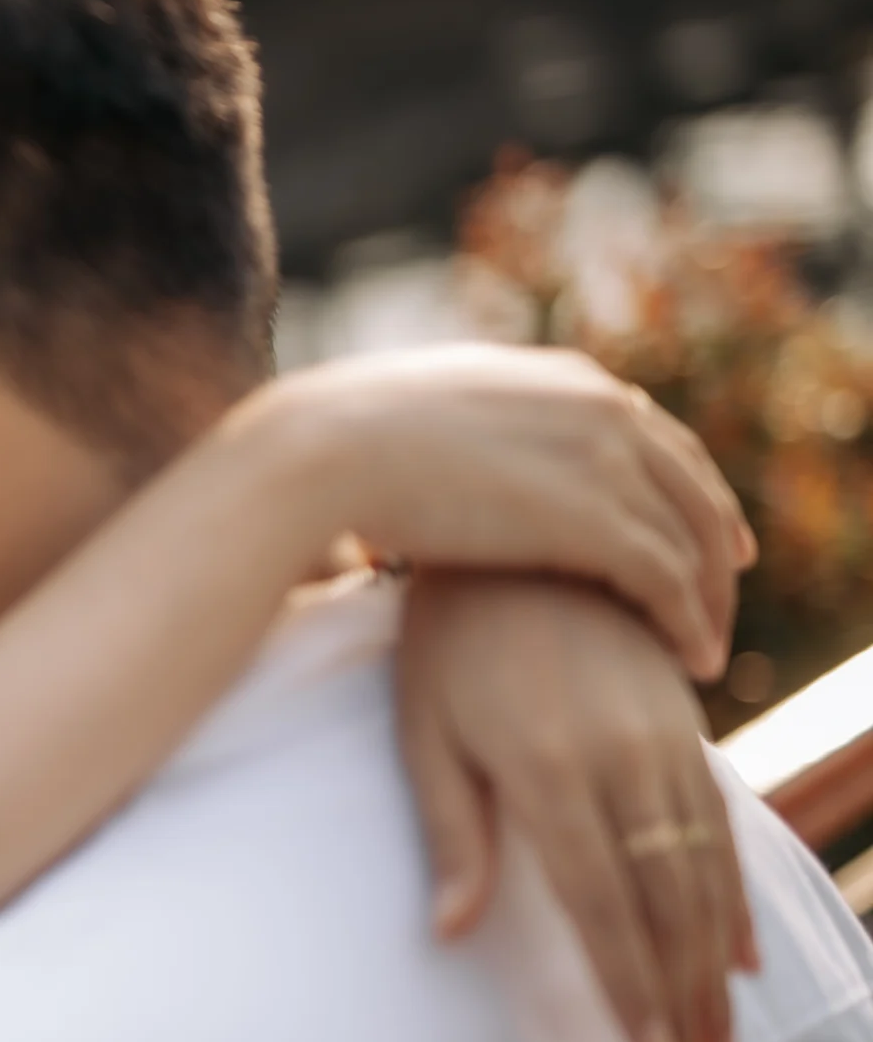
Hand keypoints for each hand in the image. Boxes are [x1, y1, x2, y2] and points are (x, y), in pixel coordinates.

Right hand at [241, 345, 753, 677]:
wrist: (321, 453)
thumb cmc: (334, 445)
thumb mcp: (418, 418)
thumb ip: (455, 435)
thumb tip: (424, 462)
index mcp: (560, 380)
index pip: (648, 432)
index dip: (675, 483)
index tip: (683, 526)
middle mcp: (601, 407)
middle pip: (690, 482)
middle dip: (713, 539)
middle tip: (720, 589)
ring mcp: (606, 460)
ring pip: (694, 537)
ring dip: (709, 597)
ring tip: (705, 648)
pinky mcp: (598, 519)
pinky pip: (671, 580)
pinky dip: (691, 624)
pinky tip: (690, 662)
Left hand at [397, 572, 754, 1041]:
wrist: (521, 538)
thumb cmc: (446, 645)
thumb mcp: (425, 734)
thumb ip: (451, 834)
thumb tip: (450, 935)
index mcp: (550, 773)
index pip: (604, 913)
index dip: (631, 998)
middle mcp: (624, 763)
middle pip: (668, 911)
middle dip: (682, 1009)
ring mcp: (665, 744)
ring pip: (706, 877)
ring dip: (715, 971)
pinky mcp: (683, 727)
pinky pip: (722, 827)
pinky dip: (733, 898)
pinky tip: (738, 957)